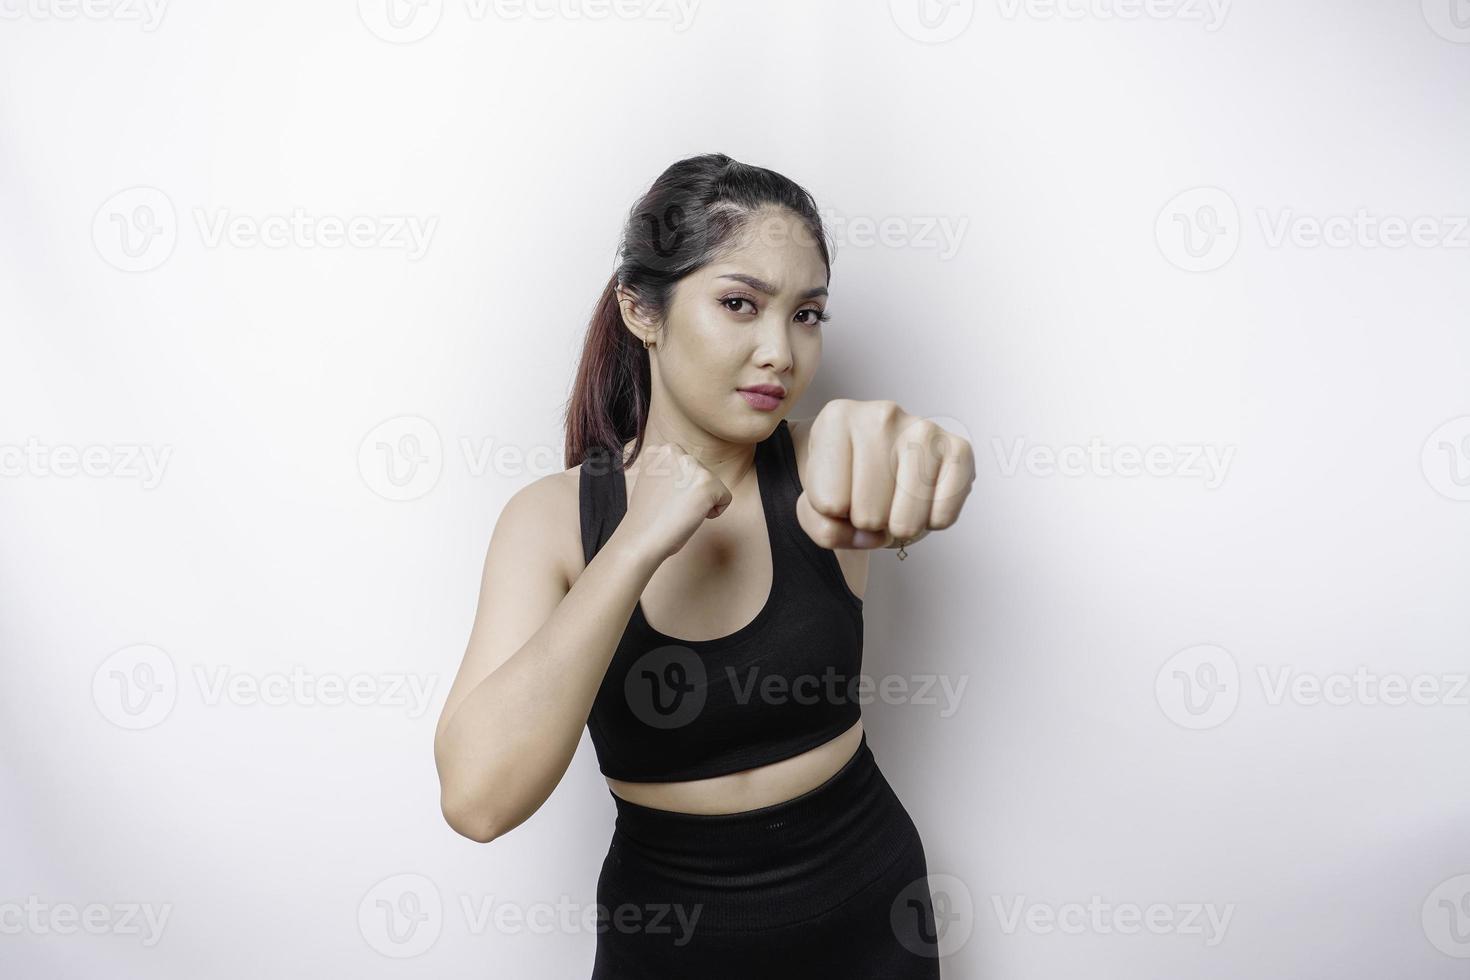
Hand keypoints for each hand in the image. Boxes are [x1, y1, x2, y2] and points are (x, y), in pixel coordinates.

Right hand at [619, 443, 733, 563]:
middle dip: (692, 493)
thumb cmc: (647, 518)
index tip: (664, 499)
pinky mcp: (708, 483)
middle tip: (671, 507)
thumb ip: (670, 471)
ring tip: (678, 511)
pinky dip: (714, 512)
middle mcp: (675, 451)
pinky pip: (725, 498)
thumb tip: (689, 475)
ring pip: (713, 485)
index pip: (688, 467)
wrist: (641, 539)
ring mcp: (692, 465)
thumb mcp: (652, 481)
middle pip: (702, 474)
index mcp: (659, 450)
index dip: (680, 488)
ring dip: (701, 502)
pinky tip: (690, 517)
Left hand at [796, 400, 974, 550]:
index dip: (833, 513)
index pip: (829, 502)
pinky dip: (930, 522)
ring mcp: (923, 428)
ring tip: (893, 500)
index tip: (840, 491)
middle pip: (868, 513)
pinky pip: (942, 516)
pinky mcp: (959, 448)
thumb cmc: (843, 479)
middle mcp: (881, 414)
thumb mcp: (815, 504)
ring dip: (898, 525)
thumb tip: (871, 536)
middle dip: (867, 520)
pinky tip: (922, 499)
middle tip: (871, 498)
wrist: (878, 462)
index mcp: (837, 418)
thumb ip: (824, 528)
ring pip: (904, 521)